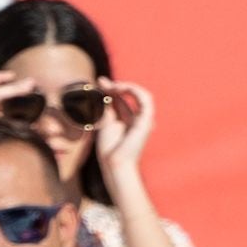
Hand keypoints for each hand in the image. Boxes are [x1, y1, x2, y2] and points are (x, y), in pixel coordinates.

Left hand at [88, 77, 161, 194]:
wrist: (114, 164)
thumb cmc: (109, 149)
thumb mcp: (105, 122)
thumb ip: (105, 105)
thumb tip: (102, 86)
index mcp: (130, 120)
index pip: (122, 99)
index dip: (111, 88)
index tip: (99, 83)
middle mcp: (140, 119)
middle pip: (130, 95)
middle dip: (116, 86)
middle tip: (101, 82)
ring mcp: (145, 120)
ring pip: (141, 94)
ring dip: (126, 87)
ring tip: (112, 86)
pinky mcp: (147, 121)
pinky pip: (145, 99)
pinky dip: (134, 91)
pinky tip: (120, 88)